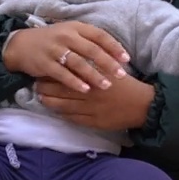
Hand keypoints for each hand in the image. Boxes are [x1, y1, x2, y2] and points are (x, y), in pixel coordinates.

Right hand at [2, 21, 130, 93]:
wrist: (21, 45)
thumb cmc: (52, 40)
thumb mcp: (69, 33)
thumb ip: (88, 39)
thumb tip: (113, 51)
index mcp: (75, 27)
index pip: (99, 35)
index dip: (114, 47)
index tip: (126, 59)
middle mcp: (66, 36)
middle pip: (92, 50)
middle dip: (108, 63)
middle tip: (121, 75)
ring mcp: (55, 49)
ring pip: (78, 63)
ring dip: (94, 75)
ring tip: (106, 85)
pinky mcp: (45, 63)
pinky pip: (62, 74)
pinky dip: (75, 82)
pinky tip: (85, 90)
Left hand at [34, 74, 155, 131]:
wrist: (143, 105)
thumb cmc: (127, 84)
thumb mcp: (112, 68)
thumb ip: (95, 62)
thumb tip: (76, 57)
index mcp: (95, 76)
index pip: (68, 73)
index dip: (53, 72)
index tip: (43, 69)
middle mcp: (90, 92)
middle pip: (61, 90)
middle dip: (46, 88)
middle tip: (35, 84)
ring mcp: (91, 109)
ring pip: (63, 106)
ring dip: (50, 102)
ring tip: (40, 98)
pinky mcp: (93, 122)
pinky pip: (73, 118)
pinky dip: (62, 114)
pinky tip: (55, 110)